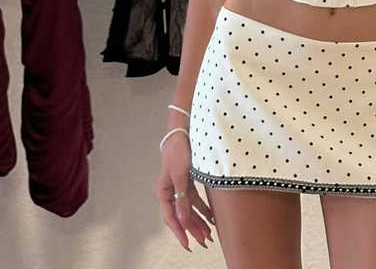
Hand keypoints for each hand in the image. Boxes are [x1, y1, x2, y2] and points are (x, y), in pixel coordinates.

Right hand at [155, 134, 214, 251]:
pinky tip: (211, 216)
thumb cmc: (178, 150)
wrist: (183, 131)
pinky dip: (203, 208)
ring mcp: (180, 186)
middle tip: (203, 241)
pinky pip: (196, 199)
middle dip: (193, 229)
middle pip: (182, 215)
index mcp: (164, 191)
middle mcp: (171, 190)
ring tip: (209, 234)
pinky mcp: (189, 180)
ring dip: (199, 221)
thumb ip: (182, 198)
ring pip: (190, 209)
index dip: (179, 231)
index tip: (188, 243)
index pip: (171, 217)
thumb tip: (183, 219)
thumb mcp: (180, 175)